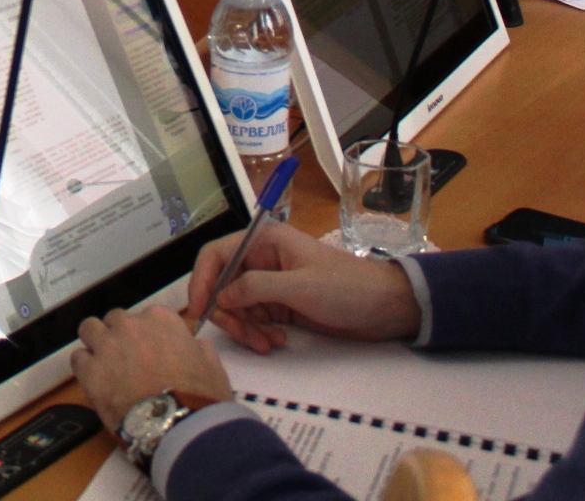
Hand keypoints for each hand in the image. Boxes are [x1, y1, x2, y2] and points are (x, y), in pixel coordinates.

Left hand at [69, 305, 229, 434]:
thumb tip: (189, 345)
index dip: (147, 336)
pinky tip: (95, 382)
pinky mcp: (90, 371)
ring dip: (96, 344)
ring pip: (90, 330)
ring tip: (105, 366)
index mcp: (160, 319)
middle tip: (128, 361)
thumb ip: (195, 347)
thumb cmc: (200, 396)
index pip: (146, 317)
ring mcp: (107, 346)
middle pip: (116, 321)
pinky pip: (78, 358)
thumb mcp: (211, 364)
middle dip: (120, 337)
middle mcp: (130, 325)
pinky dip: (85, 368)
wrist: (179, 424)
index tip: (151, 352)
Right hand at [182, 220, 420, 352]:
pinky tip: (277, 341)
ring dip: (246, 328)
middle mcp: (262, 260)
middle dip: (228, 313)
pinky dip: (259, 334)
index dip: (201, 281)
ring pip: (236, 307)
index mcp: (264, 241)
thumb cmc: (346, 288)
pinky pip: (254, 320)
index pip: (216, 255)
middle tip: (245, 336)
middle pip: (222, 285)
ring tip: (268, 344)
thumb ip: (255, 289)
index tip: (199, 312)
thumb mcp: (299, 287)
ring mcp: (270, 284)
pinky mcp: (280, 306)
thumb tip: (220, 298)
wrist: (385, 308)